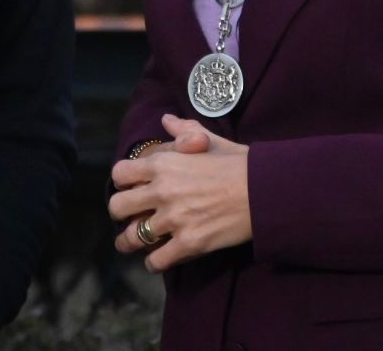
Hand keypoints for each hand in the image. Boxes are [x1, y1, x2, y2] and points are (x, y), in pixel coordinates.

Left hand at [106, 114, 250, 271]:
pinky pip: (157, 260)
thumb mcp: (210, 140)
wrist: (264, 190)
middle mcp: (162, 191)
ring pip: (131, 238)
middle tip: (130, 217)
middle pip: (117, 207)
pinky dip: (154, 263)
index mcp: (163, 163)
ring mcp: (174, 219)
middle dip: (120, 213)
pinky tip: (158, 259)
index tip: (130, 188)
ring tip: (132, 244)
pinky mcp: (189, 243)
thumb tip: (167, 120)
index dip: (122, 182)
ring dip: (129, 242)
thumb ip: (183, 131)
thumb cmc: (239, 163)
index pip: (120, 173)